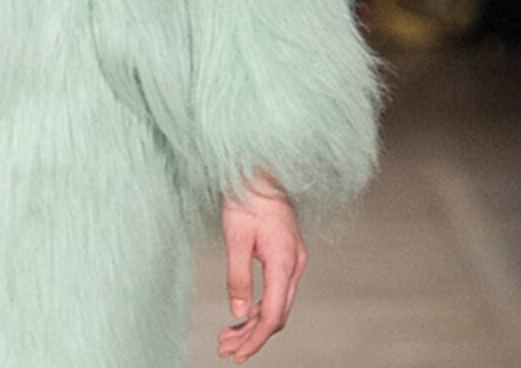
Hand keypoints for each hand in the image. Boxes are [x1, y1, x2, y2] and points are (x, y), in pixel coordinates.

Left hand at [216, 170, 305, 363]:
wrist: (259, 171)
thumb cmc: (245, 198)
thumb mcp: (235, 237)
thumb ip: (237, 276)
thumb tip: (237, 311)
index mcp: (285, 261)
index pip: (272, 314)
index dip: (255, 338)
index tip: (236, 354)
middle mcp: (295, 265)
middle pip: (276, 314)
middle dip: (252, 336)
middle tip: (224, 348)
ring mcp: (294, 261)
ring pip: (277, 304)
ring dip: (253, 323)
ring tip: (227, 336)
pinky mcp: (287, 256)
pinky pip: (277, 291)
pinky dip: (259, 306)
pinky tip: (241, 313)